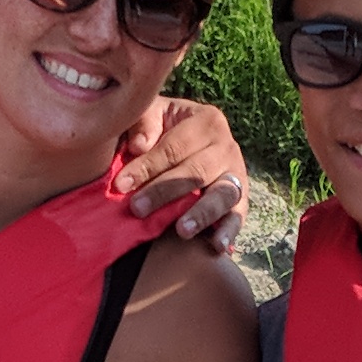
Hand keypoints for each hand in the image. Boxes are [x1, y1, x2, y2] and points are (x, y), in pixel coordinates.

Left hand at [111, 93, 254, 245]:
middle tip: (138, 209)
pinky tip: (217, 245)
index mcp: (207, 120)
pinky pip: (238, 216)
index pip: (175, 147)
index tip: (121, 185)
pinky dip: (228, 231)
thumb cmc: (161, 130)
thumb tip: (139, 146)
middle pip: (196, 171)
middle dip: (164, 191)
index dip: (147, 166)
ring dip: (201, 213)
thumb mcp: (150, 115)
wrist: (185, 146)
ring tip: (181, 230)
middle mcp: (227, 146)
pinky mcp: (241, 200)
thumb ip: (142, 123)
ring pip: (221, 194)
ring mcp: (236, 174)